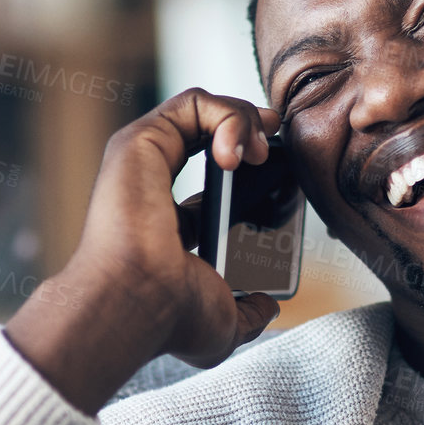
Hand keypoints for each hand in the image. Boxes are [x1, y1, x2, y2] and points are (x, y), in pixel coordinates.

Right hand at [4, 89, 282, 413]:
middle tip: (277, 148)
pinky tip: (242, 149)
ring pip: (203, 110)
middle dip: (253, 130)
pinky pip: (192, 102)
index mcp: (171, 226)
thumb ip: (249, 310)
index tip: (283, 183)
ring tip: (262, 151)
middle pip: (210, 135)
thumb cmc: (169, 318)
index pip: (217, 184)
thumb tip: (267, 306)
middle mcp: (153, 188)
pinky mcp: (140, 140)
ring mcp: (143, 161)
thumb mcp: (226, 322)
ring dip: (245, 119)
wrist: (140, 304)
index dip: (254, 175)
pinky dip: (228, 114)